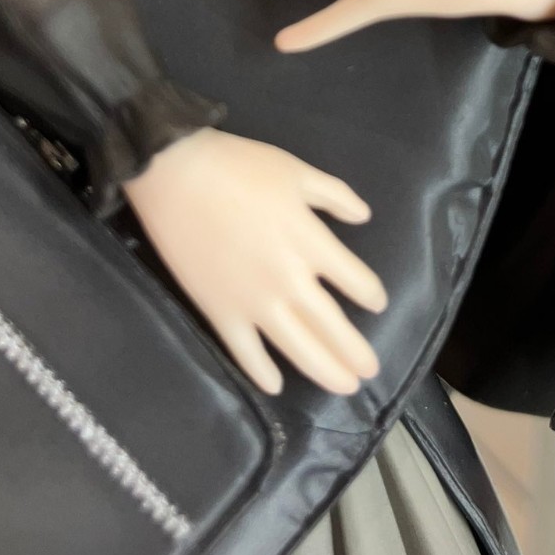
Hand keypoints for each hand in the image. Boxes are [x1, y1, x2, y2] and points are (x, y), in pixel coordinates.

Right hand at [123, 128, 386, 395]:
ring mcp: (253, 302)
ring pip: (298, 348)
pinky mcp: (220, 312)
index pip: (356, 281)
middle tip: (371, 372)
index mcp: (312, 243)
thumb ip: (335, 196)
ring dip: (326, 371)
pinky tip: (275, 386)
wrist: (177, 175)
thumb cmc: (239, 167)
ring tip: (345, 387)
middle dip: (355, 351)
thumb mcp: (297, 171)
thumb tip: (364, 217)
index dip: (371, 295)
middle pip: (332, 326)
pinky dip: (261, 373)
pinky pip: (245, 352)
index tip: (377, 304)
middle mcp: (289, 280)